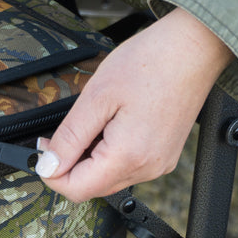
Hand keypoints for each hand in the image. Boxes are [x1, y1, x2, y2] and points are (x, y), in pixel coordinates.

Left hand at [34, 8, 233, 201]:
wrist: (193, 48)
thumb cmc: (150, 62)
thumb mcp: (96, 97)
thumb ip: (69, 137)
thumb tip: (48, 165)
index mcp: (128, 157)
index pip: (76, 190)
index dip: (51, 172)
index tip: (45, 147)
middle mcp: (147, 168)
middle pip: (92, 187)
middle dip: (69, 164)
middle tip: (63, 130)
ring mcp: (159, 164)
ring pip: (108, 178)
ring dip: (89, 158)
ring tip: (93, 120)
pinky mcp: (164, 156)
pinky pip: (126, 167)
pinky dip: (108, 152)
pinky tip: (111, 124)